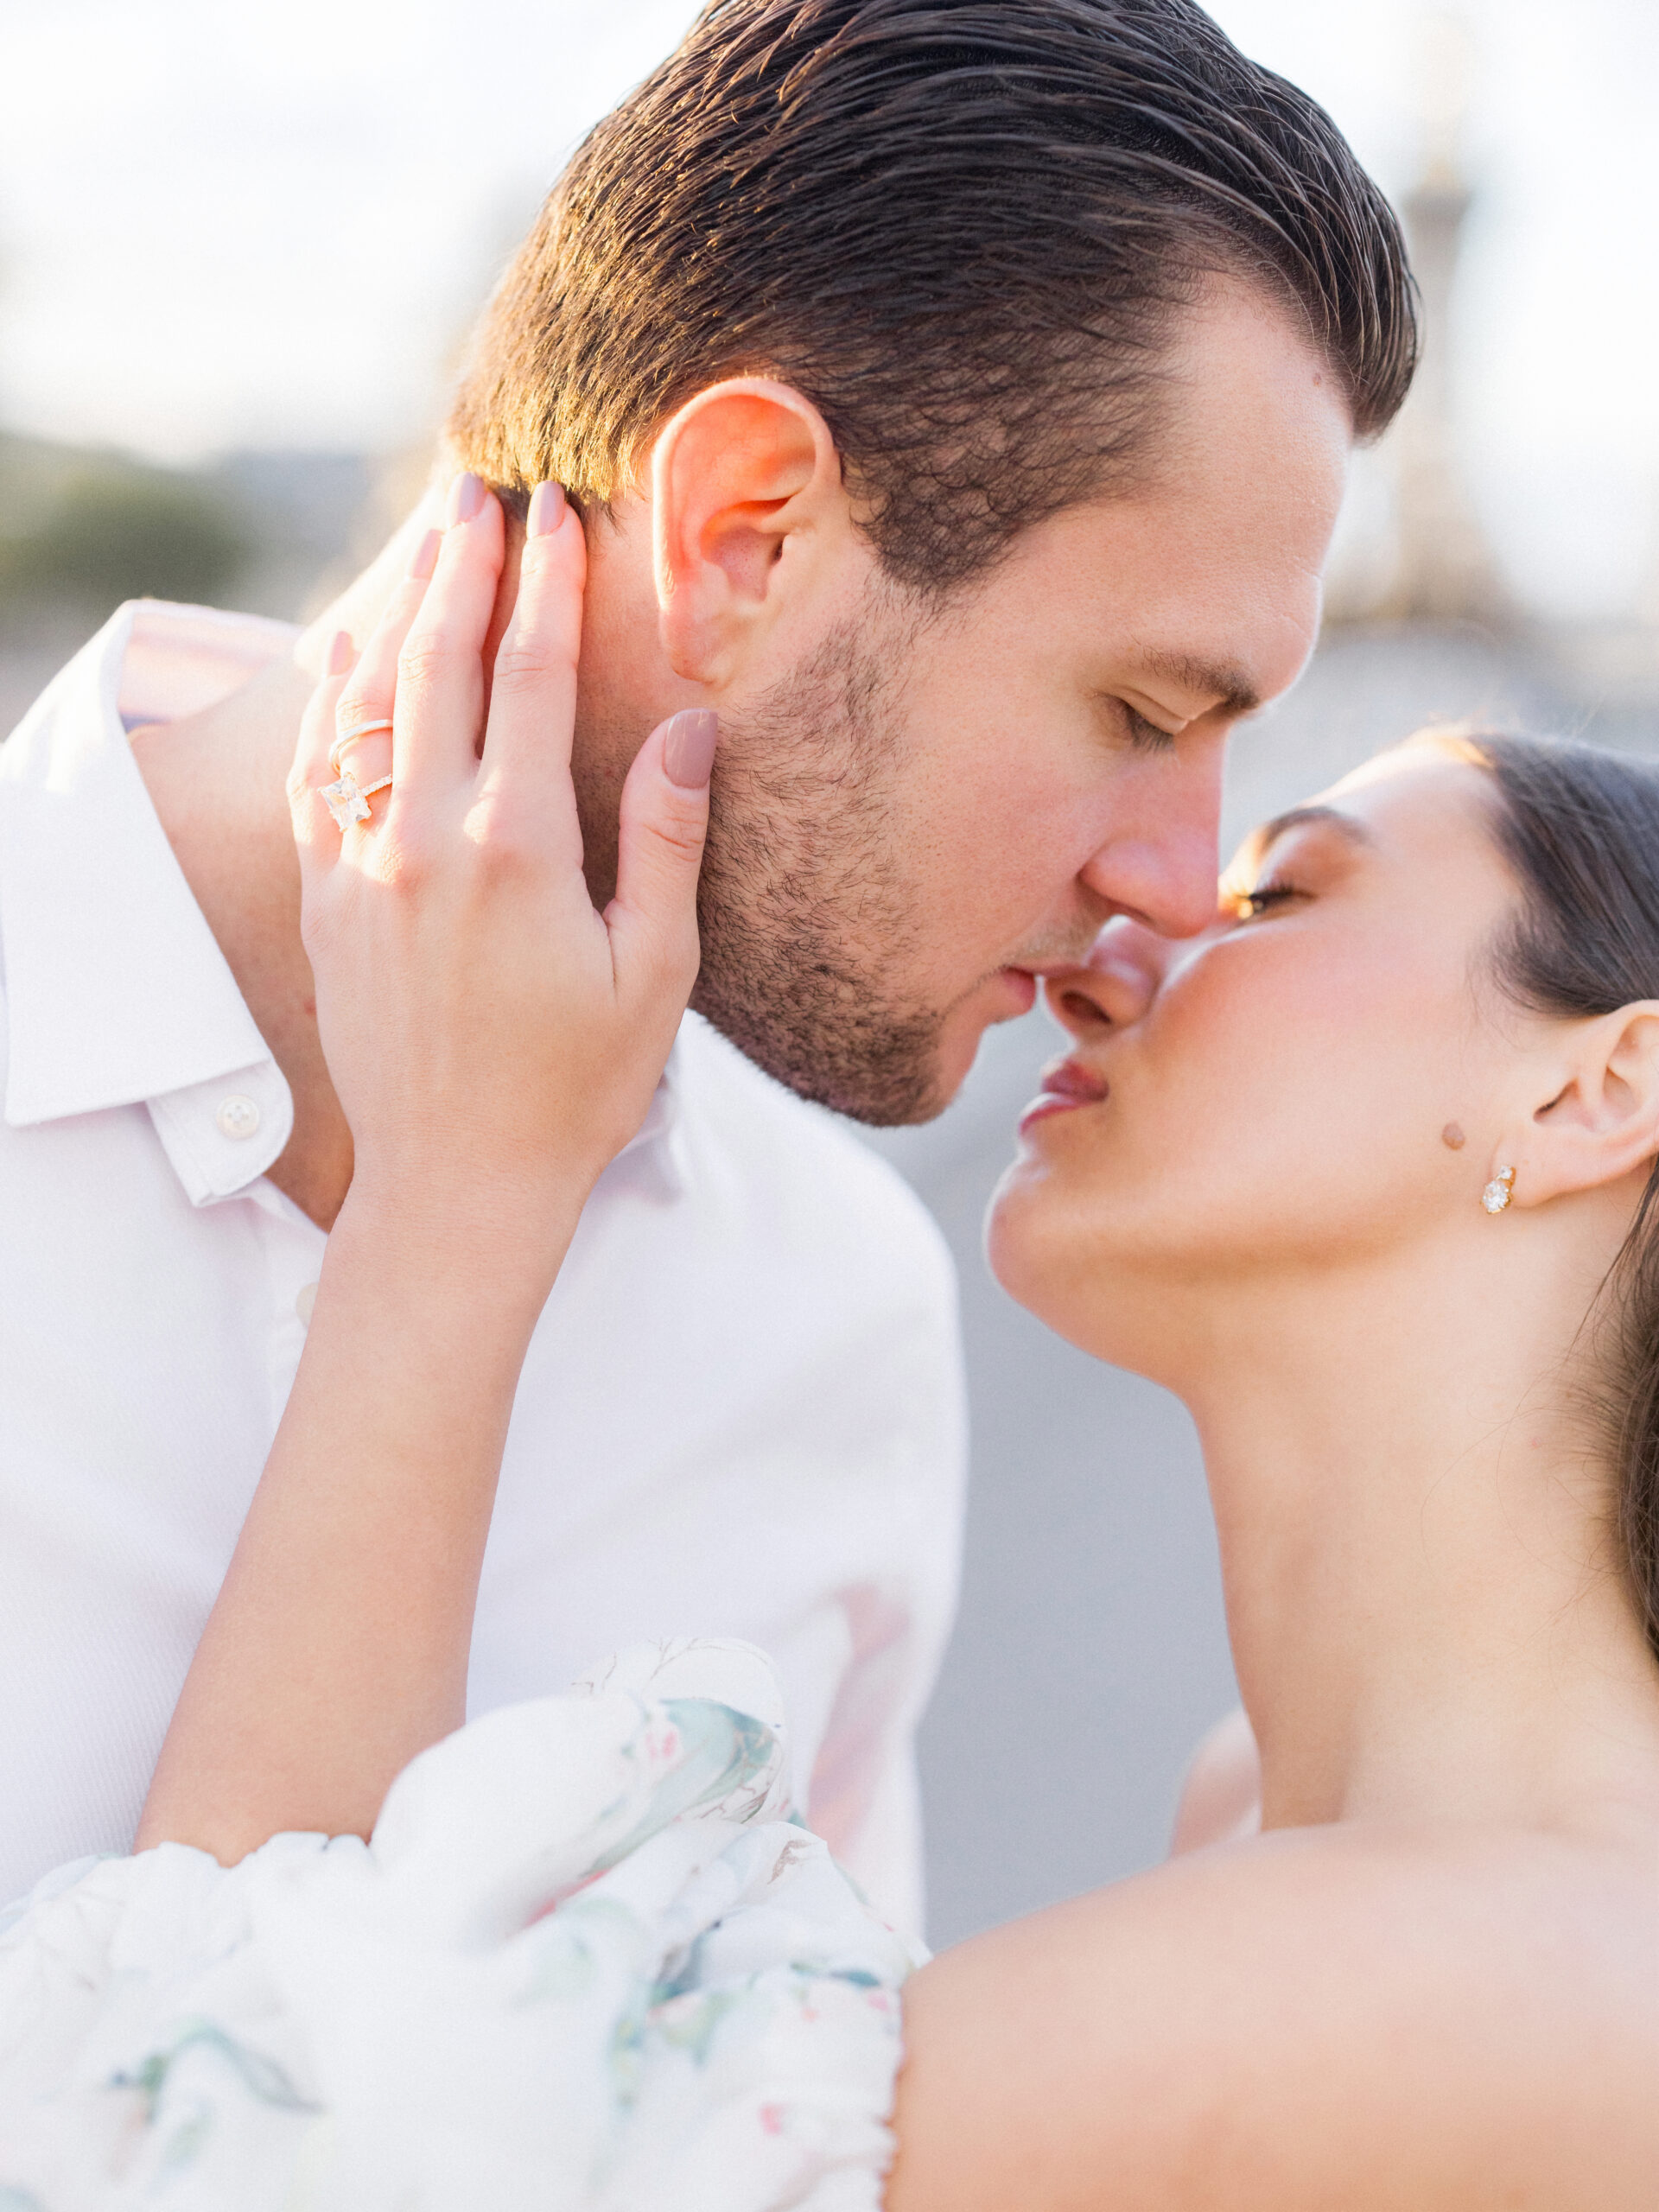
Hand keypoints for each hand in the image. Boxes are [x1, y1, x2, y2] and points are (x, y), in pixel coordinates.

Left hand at [287, 474, 716, 1272]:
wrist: (459, 1182)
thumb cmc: (577, 1087)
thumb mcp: (655, 972)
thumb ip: (665, 839)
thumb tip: (688, 728)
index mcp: (518, 849)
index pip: (531, 680)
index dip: (546, 588)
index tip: (554, 515)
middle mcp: (426, 841)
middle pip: (439, 667)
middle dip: (461, 570)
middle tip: (478, 494)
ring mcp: (364, 867)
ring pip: (367, 707)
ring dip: (397, 617)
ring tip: (424, 548)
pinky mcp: (329, 900)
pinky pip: (316, 773)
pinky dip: (328, 702)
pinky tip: (343, 656)